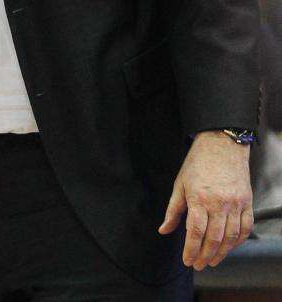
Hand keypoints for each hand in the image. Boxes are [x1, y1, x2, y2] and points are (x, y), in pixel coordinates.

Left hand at [158, 130, 252, 269]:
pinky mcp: (247, 202)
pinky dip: (238, 241)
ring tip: (212, 260)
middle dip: (205, 255)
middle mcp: (219, 203)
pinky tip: (229, 246)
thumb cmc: (197, 163)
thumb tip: (163, 230)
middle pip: (213, 238)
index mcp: (199, 198)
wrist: (221, 145)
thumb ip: (173, 210)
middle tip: (199, 265)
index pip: (195, 231)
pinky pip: (245, 228)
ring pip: (231, 237)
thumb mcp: (179, 184)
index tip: (187, 261)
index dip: (191, 249)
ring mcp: (235, 203)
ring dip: (221, 252)